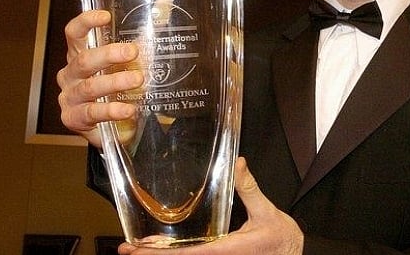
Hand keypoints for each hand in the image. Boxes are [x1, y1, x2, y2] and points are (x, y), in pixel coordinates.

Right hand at [56, 10, 142, 146]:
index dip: (86, 22)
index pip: (74, 33)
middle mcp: (70, 74)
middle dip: (108, 54)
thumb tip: (165, 2)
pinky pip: (92, 112)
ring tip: (138, 80)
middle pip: (84, 59)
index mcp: (79, 55)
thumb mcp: (131, 61)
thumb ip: (146, 32)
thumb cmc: (117, 88)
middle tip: (133, 52)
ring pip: (90, 87)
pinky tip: (128, 109)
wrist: (114, 127)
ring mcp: (69, 97)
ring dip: (115, 82)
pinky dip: (111, 110)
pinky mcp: (73, 118)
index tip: (106, 16)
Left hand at [119, 157, 303, 254]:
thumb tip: (238, 163)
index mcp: (224, 250)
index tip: (137, 248)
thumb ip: (249, 189)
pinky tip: (166, 247)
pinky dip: (177, 253)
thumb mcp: (267, 212)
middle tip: (126, 249)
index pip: (185, 254)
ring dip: (162, 254)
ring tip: (139, 248)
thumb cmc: (282, 239)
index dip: (158, 253)